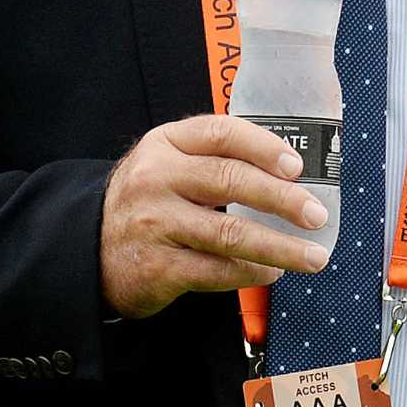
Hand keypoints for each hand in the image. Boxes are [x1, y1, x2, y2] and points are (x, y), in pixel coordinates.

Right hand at [101, 115, 332, 319]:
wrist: (90, 248)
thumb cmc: (147, 202)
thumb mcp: (168, 164)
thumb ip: (214, 159)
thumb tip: (290, 175)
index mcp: (165, 144)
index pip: (221, 134)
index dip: (264, 147)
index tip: (298, 166)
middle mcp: (157, 179)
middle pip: (231, 181)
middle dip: (283, 200)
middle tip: (316, 214)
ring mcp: (156, 224)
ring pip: (230, 234)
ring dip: (281, 247)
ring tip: (312, 256)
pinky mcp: (158, 267)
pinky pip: (217, 270)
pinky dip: (252, 272)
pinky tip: (272, 271)